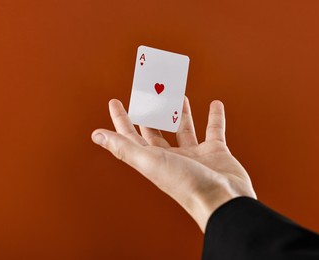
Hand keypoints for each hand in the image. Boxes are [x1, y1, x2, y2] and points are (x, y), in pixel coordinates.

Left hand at [91, 97, 255, 231]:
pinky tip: (215, 103)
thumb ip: (124, 147)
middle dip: (151, 111)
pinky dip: (215, 117)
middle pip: (156, 131)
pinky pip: (214, 130)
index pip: (130, 136)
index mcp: (152, 160)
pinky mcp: (215, 153)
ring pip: (184, 128)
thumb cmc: (185, 184)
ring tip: (178, 94)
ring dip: (180, 111)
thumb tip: (96, 135)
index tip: (115, 101)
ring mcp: (194, 155)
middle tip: (150, 91)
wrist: (222, 201)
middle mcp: (171, 157)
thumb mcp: (150, 161)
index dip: (120, 119)